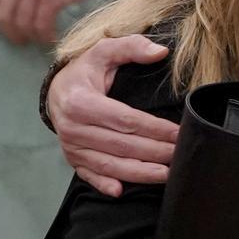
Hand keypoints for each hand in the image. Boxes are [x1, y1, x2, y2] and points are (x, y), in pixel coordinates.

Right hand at [48, 35, 177, 196]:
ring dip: (138, 173)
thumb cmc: (86, 70)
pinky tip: (121, 192)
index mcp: (82, 102)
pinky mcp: (72, 158)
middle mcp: (73, 127)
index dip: (155, 128)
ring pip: (108, 164)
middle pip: (121, 145)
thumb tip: (160, 51)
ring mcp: (71, 146)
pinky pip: (89, 174)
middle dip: (154, 152)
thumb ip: (132, 47)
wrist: (56, 89)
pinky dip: (103, 184)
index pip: (126, 120)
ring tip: (166, 175)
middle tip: (181, 156)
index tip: (179, 133)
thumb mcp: (105, 50)